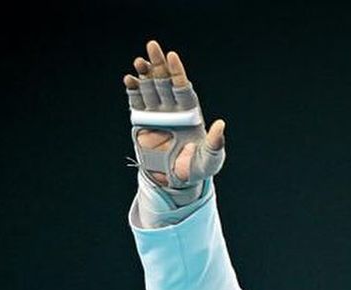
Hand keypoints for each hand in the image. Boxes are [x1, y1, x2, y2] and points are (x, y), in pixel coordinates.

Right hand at [124, 39, 225, 188]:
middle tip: (153, 45)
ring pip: (150, 88)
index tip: (173, 56)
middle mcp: (173, 109)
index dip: (178, 73)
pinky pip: (137, 103)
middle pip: (165, 82)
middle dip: (159, 64)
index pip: (183, 89)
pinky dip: (132, 90)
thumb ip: (216, 143)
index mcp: (190, 114)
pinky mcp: (142, 122)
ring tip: (139, 61)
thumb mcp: (210, 160)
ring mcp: (157, 114)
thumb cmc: (196, 169)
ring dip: (144, 74)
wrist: (175, 182)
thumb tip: (221, 125)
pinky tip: (129, 79)